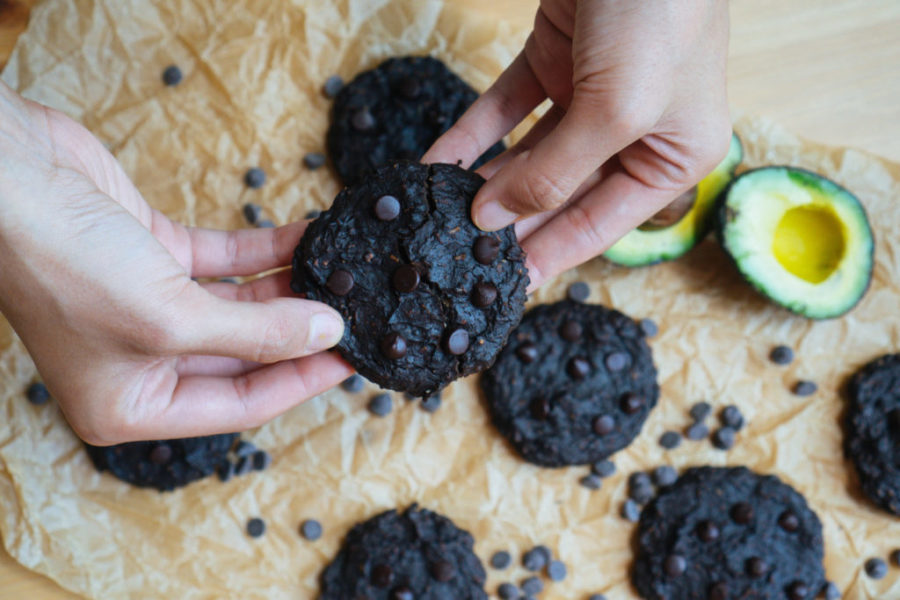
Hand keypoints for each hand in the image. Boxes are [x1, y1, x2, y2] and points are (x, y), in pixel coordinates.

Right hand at [0, 83, 349, 444]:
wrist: (4, 176)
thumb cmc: (67, 266)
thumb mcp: (171, 319)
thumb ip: (255, 332)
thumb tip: (326, 333)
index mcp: (131, 405)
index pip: (240, 405)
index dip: (301, 380)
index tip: (350, 360)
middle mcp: (142, 362)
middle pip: (245, 357)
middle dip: (299, 333)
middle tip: (356, 314)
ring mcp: (151, 305)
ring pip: (240, 307)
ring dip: (289, 289)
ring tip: (341, 273)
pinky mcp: (156, 256)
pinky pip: (227, 262)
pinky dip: (266, 251)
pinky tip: (309, 237)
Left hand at [424, 0, 730, 288]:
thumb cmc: (658, 14)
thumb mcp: (616, 110)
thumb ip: (556, 173)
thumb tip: (494, 219)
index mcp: (671, 157)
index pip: (597, 225)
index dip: (546, 255)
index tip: (501, 286)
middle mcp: (633, 133)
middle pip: (557, 193)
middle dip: (506, 219)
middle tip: (455, 251)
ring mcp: (591, 96)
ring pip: (526, 155)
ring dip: (480, 180)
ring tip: (434, 213)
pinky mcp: (554, 60)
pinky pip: (505, 110)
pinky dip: (470, 135)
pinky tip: (434, 164)